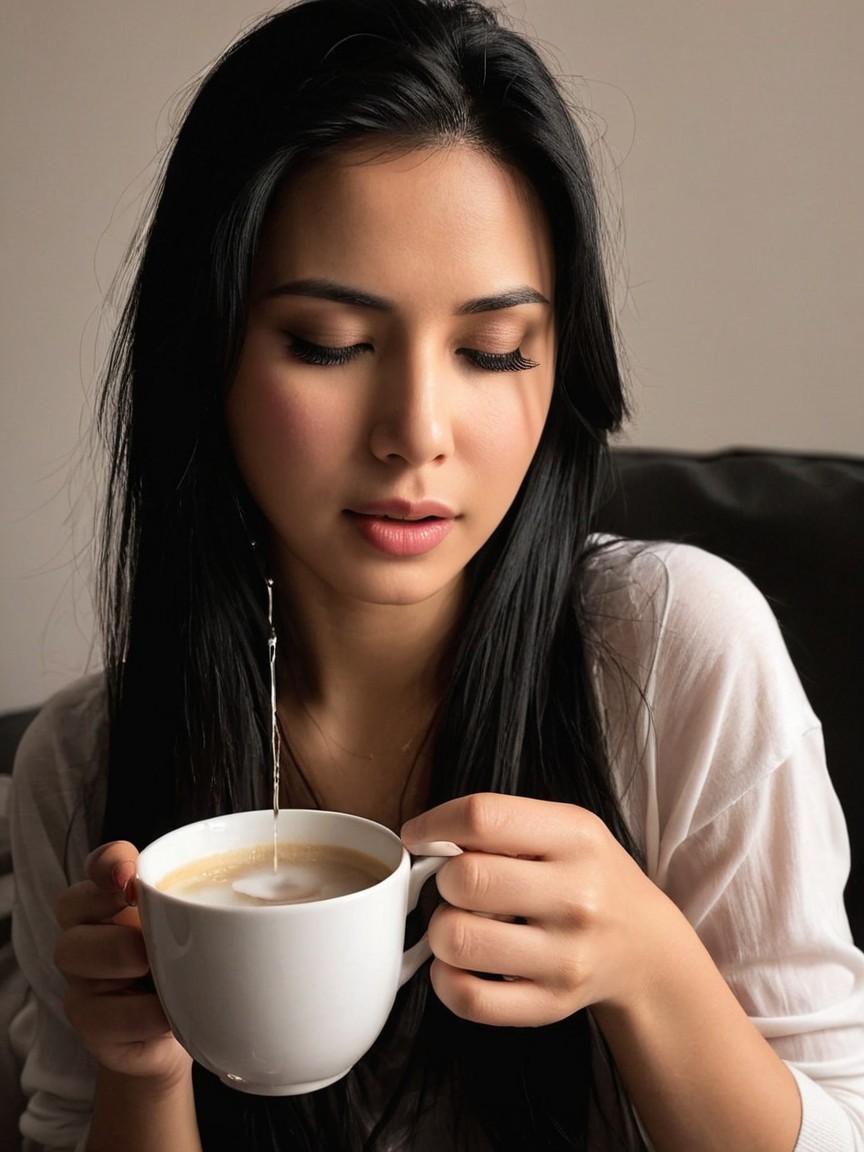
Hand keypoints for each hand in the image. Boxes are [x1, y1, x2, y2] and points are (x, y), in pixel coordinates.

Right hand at [54, 841, 191, 1085]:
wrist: (191, 1035)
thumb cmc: (192, 967)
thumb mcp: (205, 931)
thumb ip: (204, 906)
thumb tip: (250, 892)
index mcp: (117, 900)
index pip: (100, 865)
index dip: (108, 862)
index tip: (130, 873)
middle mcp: (91, 931)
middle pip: (72, 903)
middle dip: (104, 907)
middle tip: (145, 923)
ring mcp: (84, 977)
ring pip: (71, 954)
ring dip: (114, 954)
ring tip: (152, 966)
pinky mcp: (90, 1023)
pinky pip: (95, 1014)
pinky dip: (134, 1013)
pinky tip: (164, 1014)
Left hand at [401, 793, 678, 1027]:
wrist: (644, 945)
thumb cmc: (587, 876)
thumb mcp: (565, 829)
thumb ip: (503, 824)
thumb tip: (426, 837)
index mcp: (576, 837)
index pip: (483, 817)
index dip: (435, 823)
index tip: (418, 835)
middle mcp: (577, 897)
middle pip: (465, 879)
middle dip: (444, 880)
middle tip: (459, 886)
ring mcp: (565, 957)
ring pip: (457, 939)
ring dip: (442, 930)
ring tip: (463, 923)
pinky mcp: (550, 1004)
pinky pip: (469, 998)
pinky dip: (445, 980)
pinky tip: (458, 964)